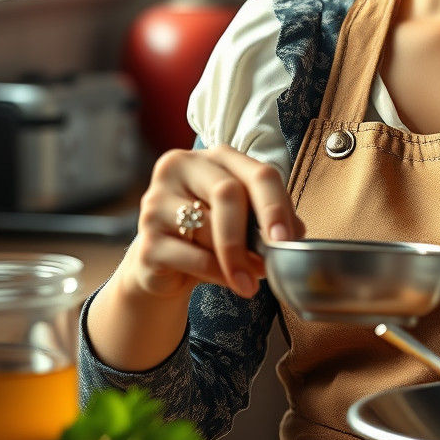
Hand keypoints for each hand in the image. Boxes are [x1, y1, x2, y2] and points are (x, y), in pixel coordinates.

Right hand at [122, 144, 305, 300]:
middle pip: (227, 192)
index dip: (276, 205)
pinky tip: (229, 282)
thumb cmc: (212, 233)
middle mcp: (181, 168)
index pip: (256, 172)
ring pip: (208, 227)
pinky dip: (217, 273)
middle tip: (270, 264)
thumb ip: (268, 217)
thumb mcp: (244, 218)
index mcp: (215, 157)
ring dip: (236, 259)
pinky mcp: (145, 240)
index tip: (287, 238)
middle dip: (251, 234)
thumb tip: (294, 233)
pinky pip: (191, 257)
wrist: (165, 265)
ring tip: (250, 276)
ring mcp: (156, 202)